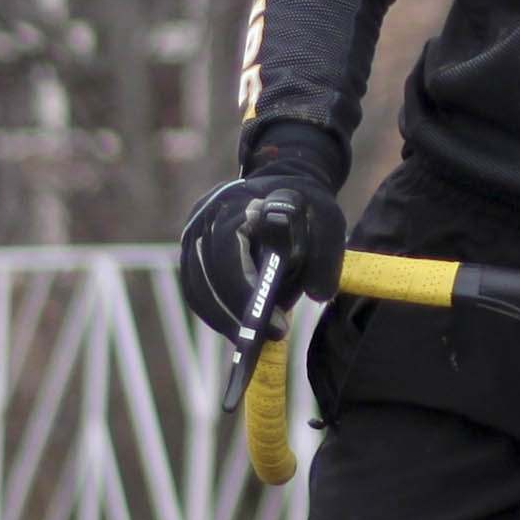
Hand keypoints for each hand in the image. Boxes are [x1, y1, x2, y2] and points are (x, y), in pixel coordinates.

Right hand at [176, 165, 342, 344]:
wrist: (281, 181)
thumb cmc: (305, 203)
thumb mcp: (327, 219)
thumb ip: (327, 254)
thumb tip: (317, 295)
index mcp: (233, 205)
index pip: (226, 257)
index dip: (246, 295)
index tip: (276, 324)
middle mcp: (204, 219)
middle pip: (207, 279)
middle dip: (235, 316)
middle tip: (267, 338)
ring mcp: (193, 234)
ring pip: (197, 290)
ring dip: (224, 320)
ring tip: (254, 339)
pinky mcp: (192, 251)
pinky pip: (197, 291)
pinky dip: (216, 312)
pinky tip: (240, 325)